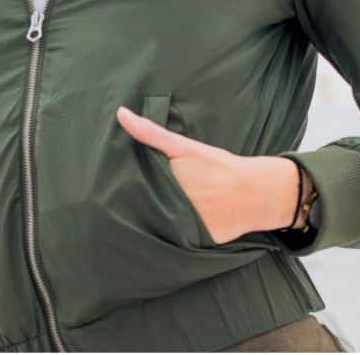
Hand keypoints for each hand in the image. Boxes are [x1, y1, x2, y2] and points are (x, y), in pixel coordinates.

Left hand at [116, 105, 301, 243]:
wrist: (256, 193)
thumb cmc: (218, 167)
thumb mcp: (184, 147)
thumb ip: (151, 133)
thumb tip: (120, 113)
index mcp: (166, 186)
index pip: (131, 191)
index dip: (116, 190)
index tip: (103, 188)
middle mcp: (173, 210)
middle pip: (141, 210)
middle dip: (127, 208)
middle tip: (111, 206)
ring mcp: (184, 230)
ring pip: (155, 228)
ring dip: (145, 225)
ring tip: (125, 224)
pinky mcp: (195, 245)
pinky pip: (173, 243)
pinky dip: (166, 239)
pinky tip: (157, 236)